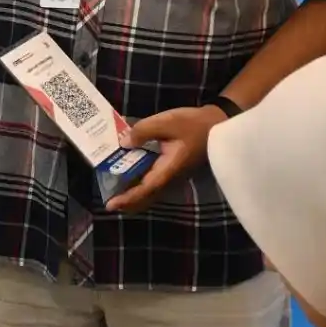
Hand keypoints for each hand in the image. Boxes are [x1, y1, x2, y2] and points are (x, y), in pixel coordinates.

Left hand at [107, 104, 227, 212]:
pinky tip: (130, 175)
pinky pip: (154, 183)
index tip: (111, 205)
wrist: (216, 124)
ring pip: (151, 193)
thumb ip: (143, 131)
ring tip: (115, 192)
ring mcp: (173, 175)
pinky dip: (141, 185)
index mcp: (168, 169)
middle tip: (109, 202)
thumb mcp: (167, 121)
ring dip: (134, 195)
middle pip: (146, 198)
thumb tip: (123, 142)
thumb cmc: (193, 124)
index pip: (145, 189)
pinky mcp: (173, 170)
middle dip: (127, 202)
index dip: (127, 198)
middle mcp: (170, 177)